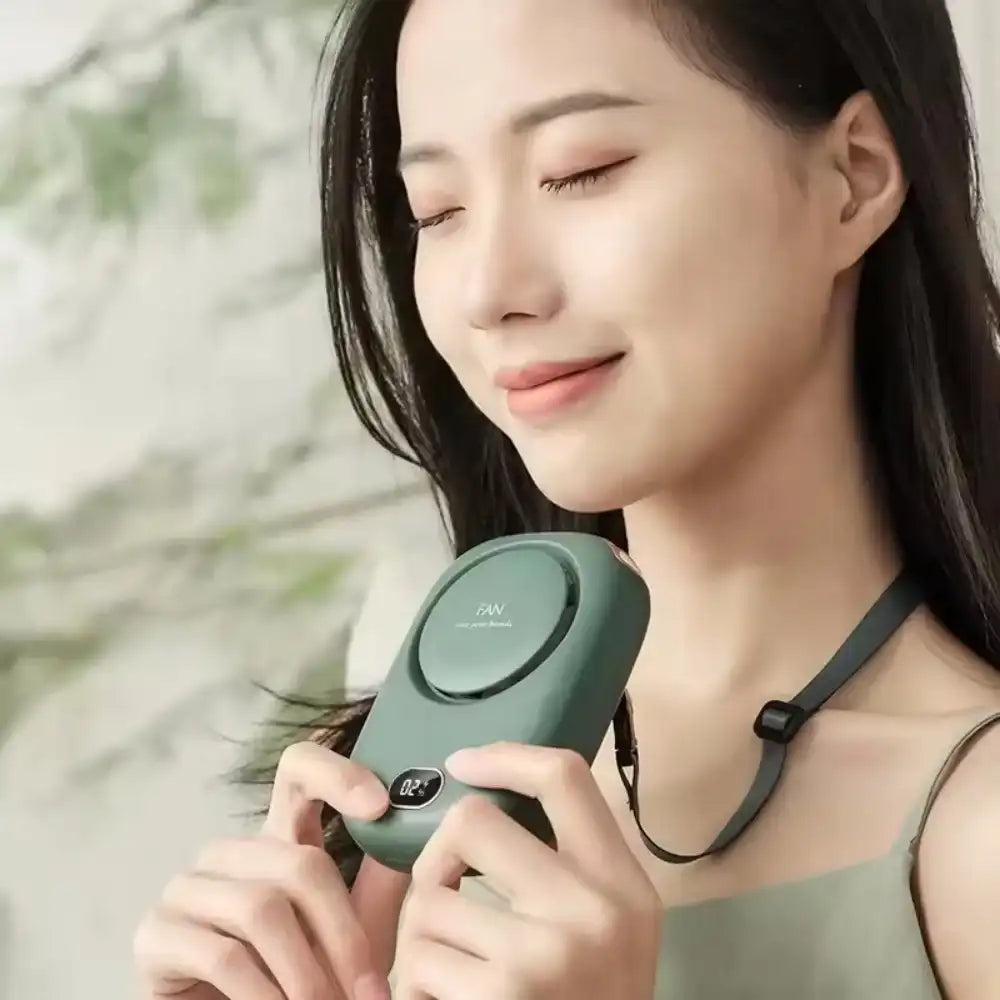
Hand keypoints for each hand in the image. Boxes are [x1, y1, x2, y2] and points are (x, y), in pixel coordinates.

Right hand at [132, 739, 409, 999]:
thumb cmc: (300, 980)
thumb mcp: (350, 927)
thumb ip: (380, 877)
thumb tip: (422, 826)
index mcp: (276, 838)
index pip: (298, 771)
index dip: (336, 773)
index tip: (379, 806)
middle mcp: (227, 852)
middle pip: (298, 862)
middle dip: (344, 937)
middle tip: (370, 993)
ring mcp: (185, 889)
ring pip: (263, 909)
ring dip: (307, 975)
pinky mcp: (154, 935)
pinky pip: (222, 956)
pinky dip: (264, 997)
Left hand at [393, 742, 661, 999]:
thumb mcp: (611, 925)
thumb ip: (568, 869)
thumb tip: (482, 804)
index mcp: (621, 882)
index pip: (564, 778)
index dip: (505, 756)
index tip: (462, 763)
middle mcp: (590, 909)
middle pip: (472, 823)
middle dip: (438, 860)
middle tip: (443, 895)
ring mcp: (542, 956)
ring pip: (429, 903)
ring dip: (423, 939)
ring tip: (450, 972)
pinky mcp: (499, 999)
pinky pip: (418, 966)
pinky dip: (416, 988)